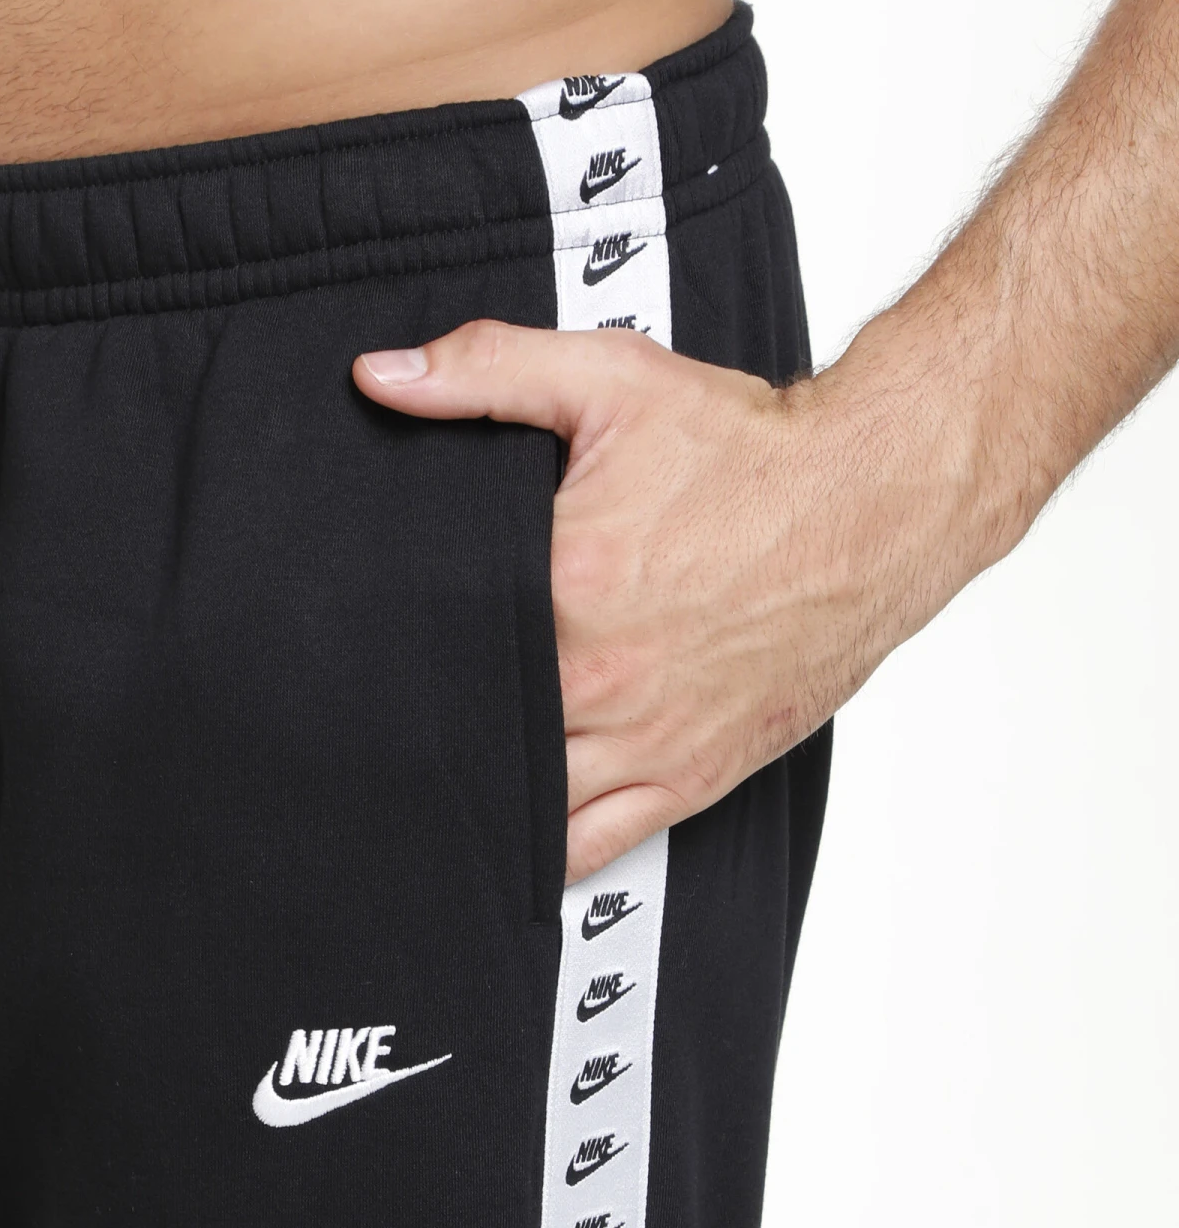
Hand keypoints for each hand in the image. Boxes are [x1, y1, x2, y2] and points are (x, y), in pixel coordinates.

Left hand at [354, 318, 971, 880]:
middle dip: (423, 725)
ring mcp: (644, 737)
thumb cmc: (752, 453)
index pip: (432, 643)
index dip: (388, 648)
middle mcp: (597, 676)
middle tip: (366, 728)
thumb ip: (484, 372)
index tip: (354, 652)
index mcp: (563, 587)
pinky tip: (504, 848)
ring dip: (475, 793)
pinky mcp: (690, 775)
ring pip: (523, 798)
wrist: (874, 500)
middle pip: (471, 726)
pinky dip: (543, 854)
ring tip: (421, 784)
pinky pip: (594, 845)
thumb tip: (382, 377)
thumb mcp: (609, 379)